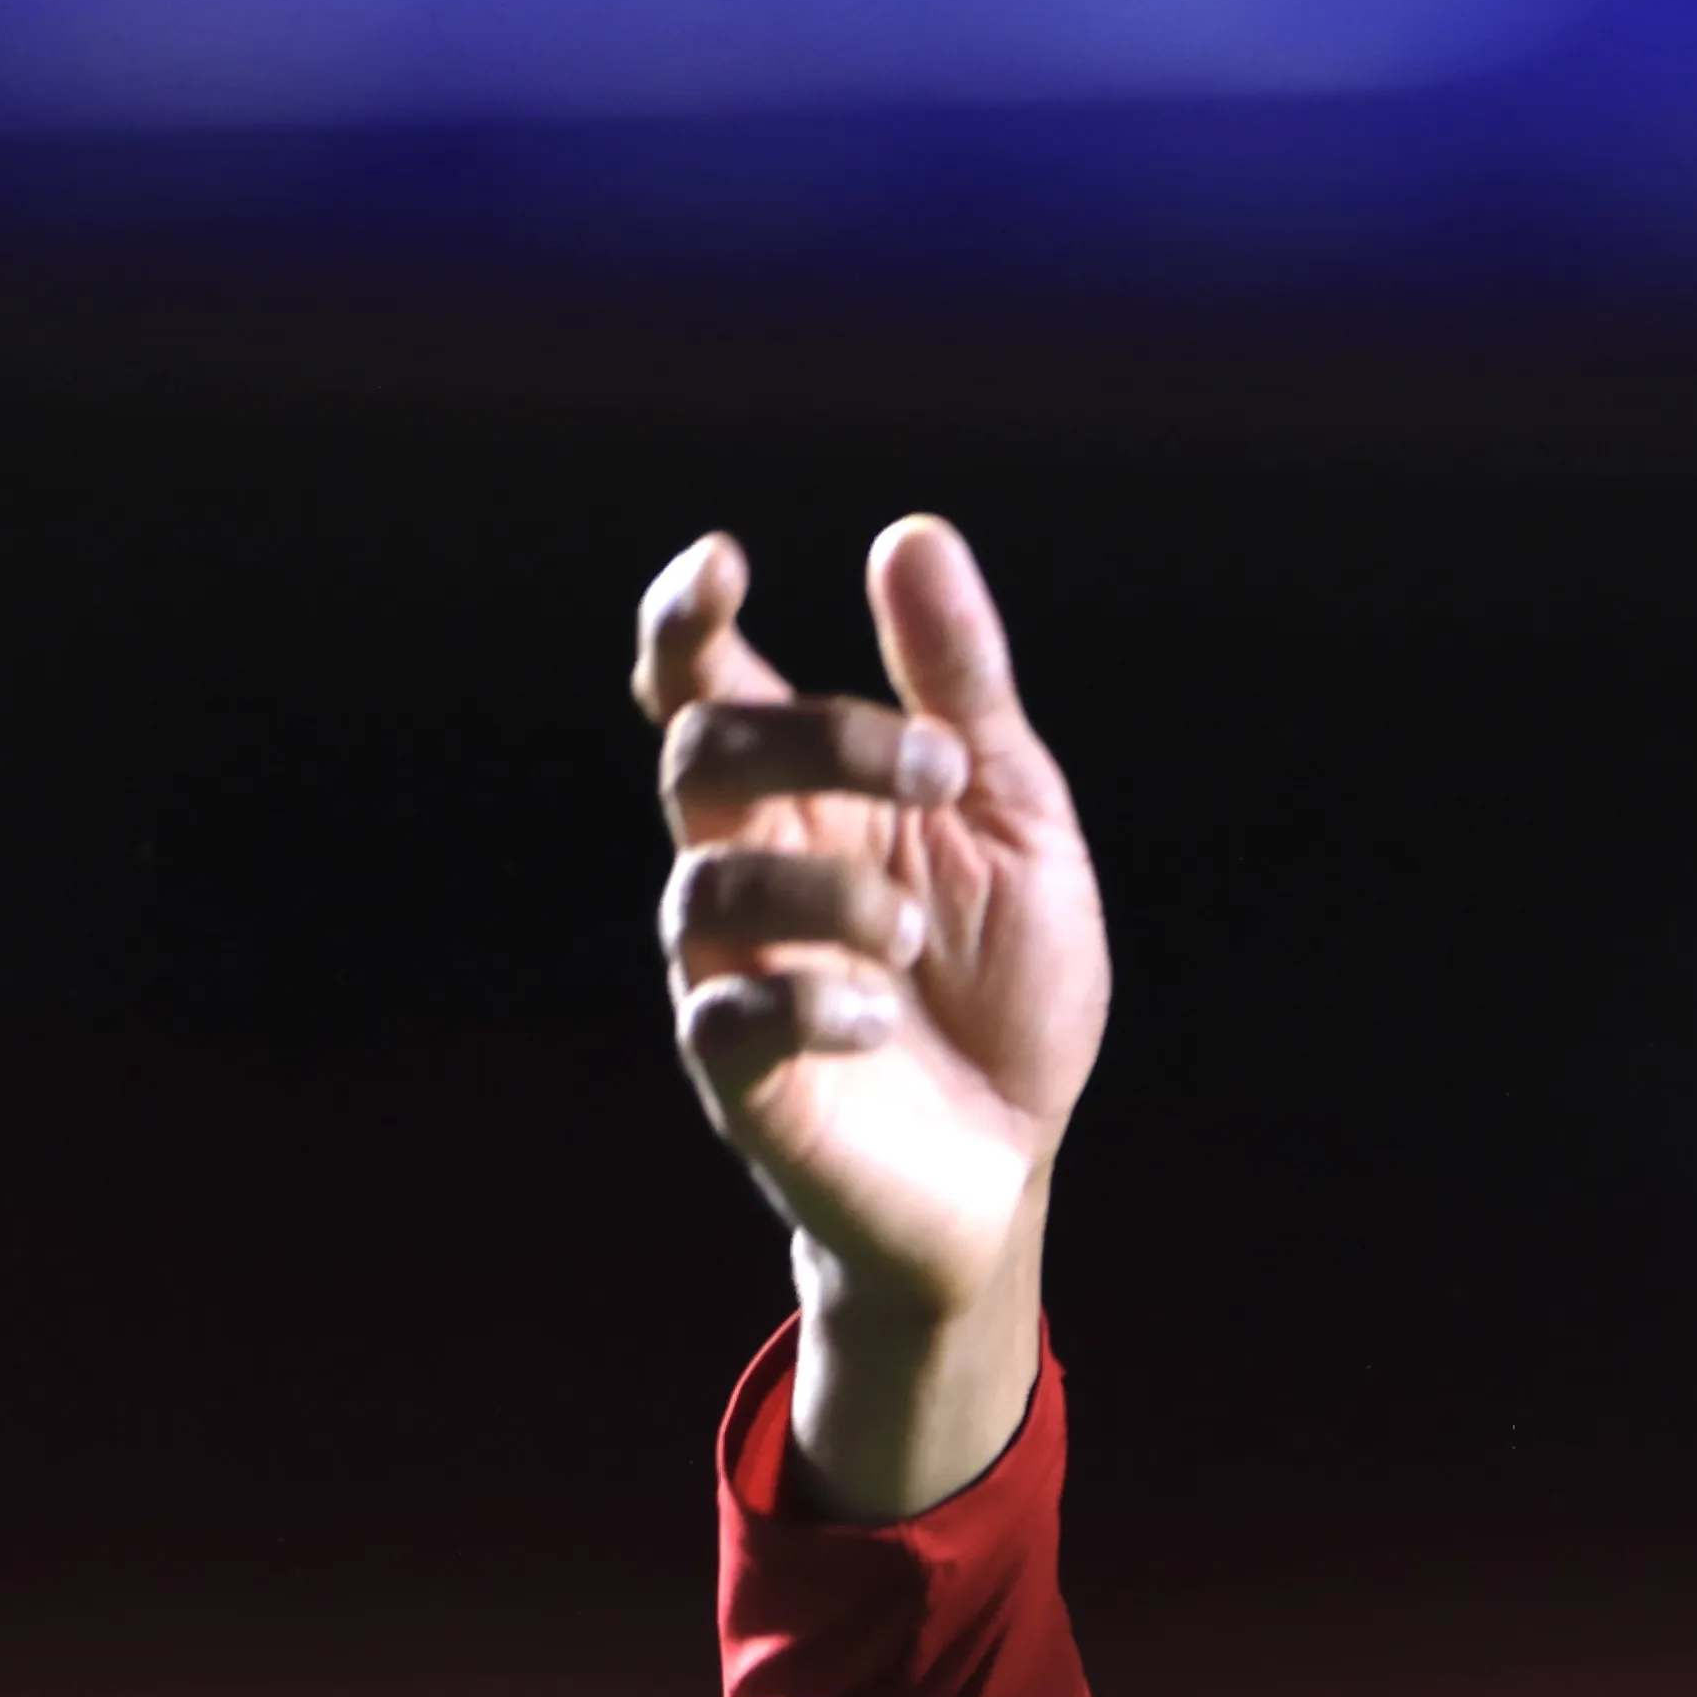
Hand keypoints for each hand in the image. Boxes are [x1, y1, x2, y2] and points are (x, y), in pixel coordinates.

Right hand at [637, 514, 1111, 1516]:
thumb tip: (910, 534)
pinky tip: (883, 1012)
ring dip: (830, 887)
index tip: (723, 560)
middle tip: (941, 769)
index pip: (701, 685)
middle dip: (813, 736)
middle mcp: (747, 869)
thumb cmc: (1002, 986)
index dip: (684, 618)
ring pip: (707, 885)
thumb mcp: (1013, 819)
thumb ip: (962, 690)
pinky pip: (726, 1017)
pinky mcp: (745, 1079)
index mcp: (803, 796)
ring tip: (917, 933)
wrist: (1012, 1162)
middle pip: (701, 754)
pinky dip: (809, 998)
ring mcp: (733, 974)